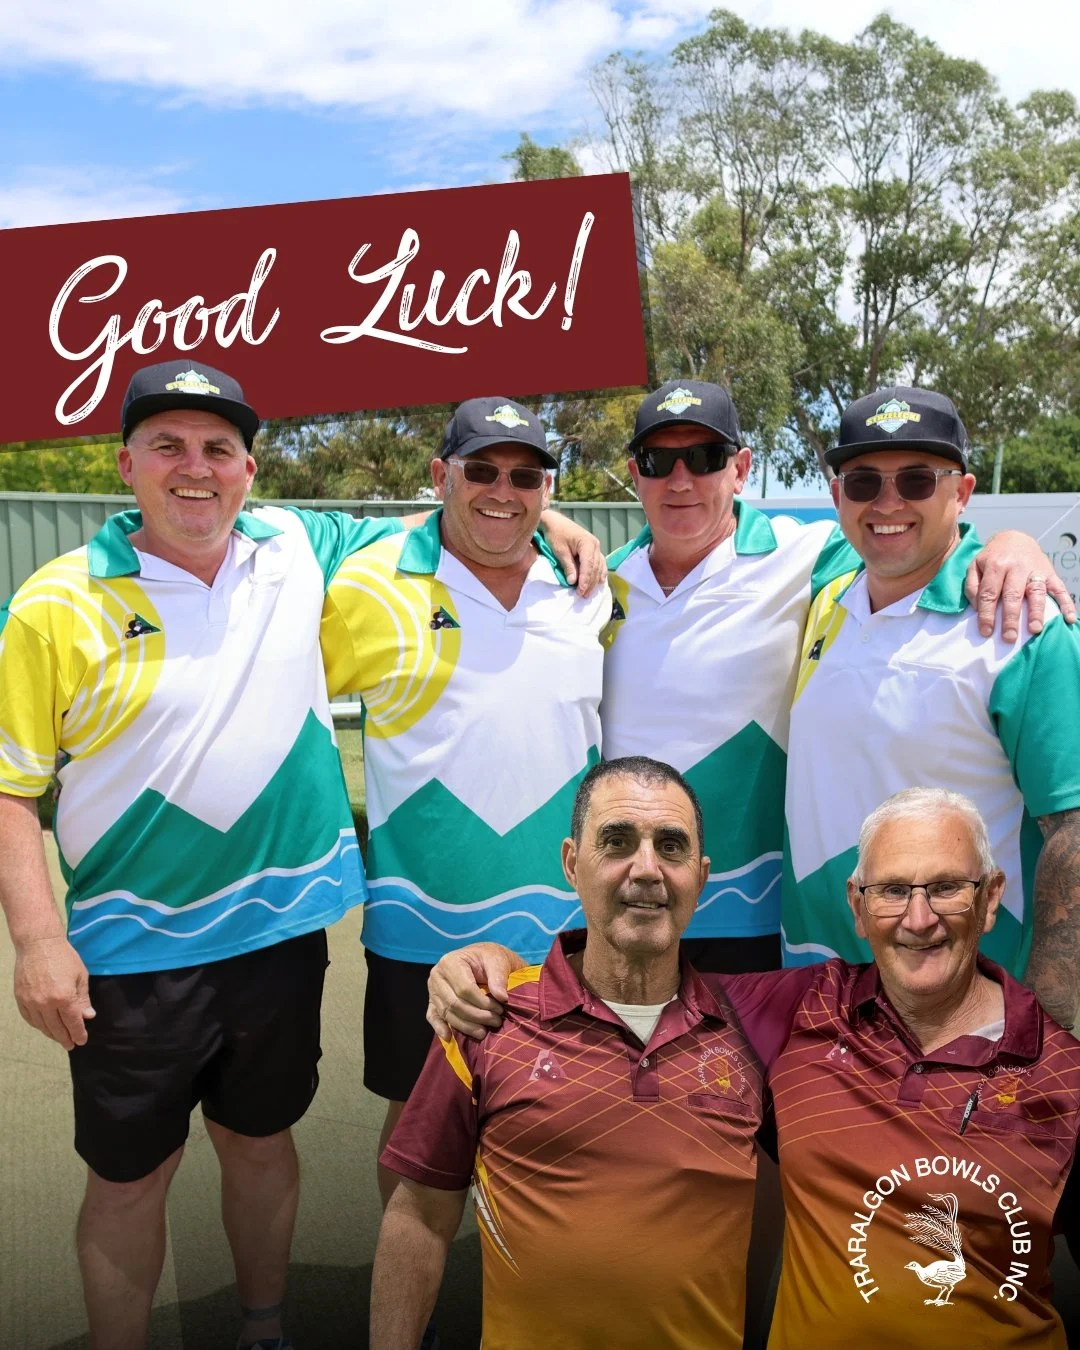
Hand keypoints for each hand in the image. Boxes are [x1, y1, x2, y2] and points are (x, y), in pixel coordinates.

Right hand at [14, 936, 94, 1050]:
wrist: (39, 944)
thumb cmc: (64, 957)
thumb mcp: (80, 976)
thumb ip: (83, 999)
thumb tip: (88, 1017)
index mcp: (64, 997)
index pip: (72, 1023)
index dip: (78, 1034)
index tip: (82, 1041)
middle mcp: (45, 1003)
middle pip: (56, 1028)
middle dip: (65, 1038)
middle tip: (71, 1045)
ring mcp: (31, 1002)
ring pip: (42, 1026)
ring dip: (51, 1034)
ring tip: (59, 1038)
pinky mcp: (20, 999)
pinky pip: (29, 1018)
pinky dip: (38, 1025)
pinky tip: (44, 1027)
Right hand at [426, 943, 518, 1040]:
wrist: (481, 959)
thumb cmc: (488, 958)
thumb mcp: (497, 960)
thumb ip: (498, 976)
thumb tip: (501, 997)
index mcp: (450, 962)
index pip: (464, 989)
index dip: (483, 1002)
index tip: (500, 1009)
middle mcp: (437, 976)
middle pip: (455, 1003)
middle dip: (477, 1016)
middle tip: (496, 1021)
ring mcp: (433, 990)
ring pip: (447, 1013)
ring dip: (466, 1026)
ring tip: (484, 1032)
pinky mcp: (433, 1001)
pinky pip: (433, 1016)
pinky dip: (440, 1027)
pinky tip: (449, 1037)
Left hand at [539, 510, 607, 596]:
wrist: (555, 522)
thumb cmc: (556, 534)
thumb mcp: (560, 550)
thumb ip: (568, 566)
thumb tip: (573, 582)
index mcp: (588, 543)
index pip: (589, 565)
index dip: (585, 579)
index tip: (580, 591)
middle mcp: (595, 545)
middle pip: (595, 568)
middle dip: (589, 583)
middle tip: (583, 596)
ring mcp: (596, 547)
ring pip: (599, 567)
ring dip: (594, 581)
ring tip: (588, 593)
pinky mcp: (594, 550)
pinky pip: (600, 564)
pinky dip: (599, 574)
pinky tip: (598, 583)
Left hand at [965, 530, 1076, 641]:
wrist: (1015, 538)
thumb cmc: (993, 558)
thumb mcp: (975, 566)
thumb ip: (972, 586)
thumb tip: (977, 608)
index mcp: (996, 566)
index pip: (990, 593)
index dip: (987, 613)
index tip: (986, 631)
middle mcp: (1016, 567)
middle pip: (1013, 594)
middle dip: (1011, 617)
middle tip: (1009, 637)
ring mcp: (1035, 570)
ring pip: (1037, 591)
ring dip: (1036, 612)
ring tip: (1035, 629)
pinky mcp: (1050, 572)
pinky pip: (1060, 588)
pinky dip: (1066, 603)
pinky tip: (1068, 618)